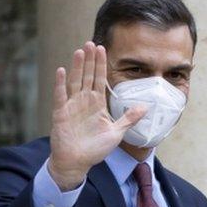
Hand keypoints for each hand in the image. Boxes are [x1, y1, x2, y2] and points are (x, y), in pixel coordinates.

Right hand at [48, 42, 146, 190]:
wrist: (77, 162)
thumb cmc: (95, 149)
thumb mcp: (117, 133)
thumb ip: (129, 119)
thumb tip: (145, 107)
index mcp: (97, 104)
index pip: (99, 80)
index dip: (101, 65)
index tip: (102, 49)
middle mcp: (84, 102)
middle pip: (87, 76)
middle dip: (89, 60)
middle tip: (91, 43)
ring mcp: (71, 106)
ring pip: (74, 82)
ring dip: (77, 67)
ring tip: (80, 51)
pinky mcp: (60, 113)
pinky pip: (60, 96)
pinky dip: (60, 84)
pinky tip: (61, 70)